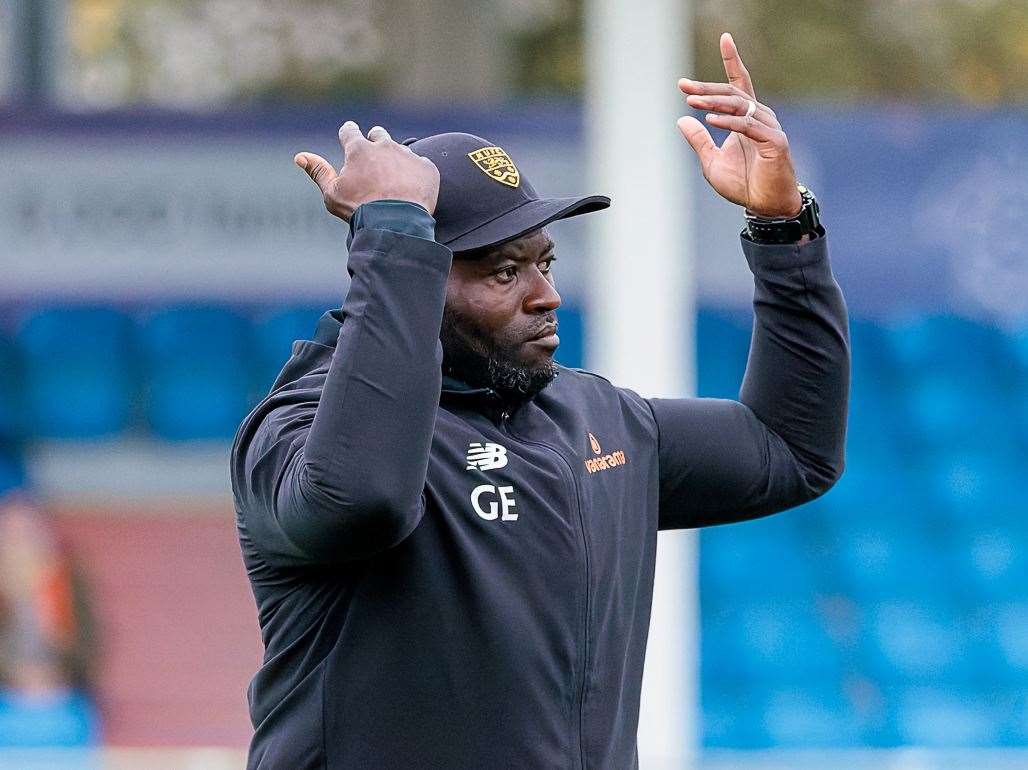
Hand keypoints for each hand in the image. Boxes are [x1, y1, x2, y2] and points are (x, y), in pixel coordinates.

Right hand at [294, 122, 440, 220]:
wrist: (397, 224)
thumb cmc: (360, 211)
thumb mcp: (332, 194)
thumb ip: (319, 172)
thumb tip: (300, 156)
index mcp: (359, 149)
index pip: (350, 131)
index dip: (348, 134)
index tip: (349, 139)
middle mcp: (385, 146)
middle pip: (378, 135)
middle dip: (375, 144)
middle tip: (375, 163)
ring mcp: (408, 155)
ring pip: (401, 151)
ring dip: (396, 161)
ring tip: (394, 183)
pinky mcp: (427, 168)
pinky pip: (421, 166)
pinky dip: (416, 175)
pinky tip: (412, 191)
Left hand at [677, 33, 801, 217]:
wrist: (765, 206)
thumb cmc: (743, 184)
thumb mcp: (711, 161)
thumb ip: (699, 140)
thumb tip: (682, 119)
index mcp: (746, 118)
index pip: (739, 84)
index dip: (732, 61)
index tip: (724, 38)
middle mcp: (759, 117)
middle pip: (733, 93)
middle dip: (707, 88)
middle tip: (684, 86)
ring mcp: (769, 127)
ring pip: (740, 106)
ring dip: (714, 102)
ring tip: (691, 101)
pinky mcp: (774, 141)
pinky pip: (748, 126)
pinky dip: (728, 122)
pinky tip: (709, 119)